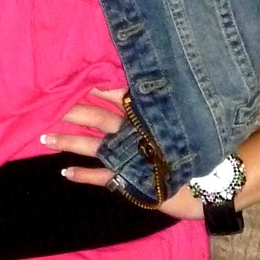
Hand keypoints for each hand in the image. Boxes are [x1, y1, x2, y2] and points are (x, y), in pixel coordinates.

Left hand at [40, 87, 202, 219]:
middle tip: (45, 102)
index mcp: (147, 115)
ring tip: (45, 137)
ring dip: (68, 140)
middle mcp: (136, 132)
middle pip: (97, 116)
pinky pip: (102, 177)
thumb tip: (151, 85)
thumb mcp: (184, 121)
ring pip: (93, 144)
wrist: (214, 183)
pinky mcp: (132, 180)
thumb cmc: (201, 150)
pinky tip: (64, 172)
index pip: (116, 94)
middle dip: (71, 109)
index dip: (94, 86)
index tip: (73, 76)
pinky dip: (83, 175)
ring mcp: (131, 156)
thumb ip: (165, 107)